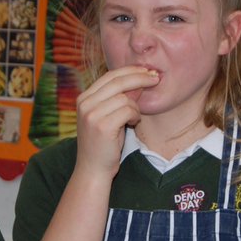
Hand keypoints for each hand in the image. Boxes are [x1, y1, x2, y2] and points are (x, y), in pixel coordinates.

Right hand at [73, 66, 158, 182]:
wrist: (93, 169)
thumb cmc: (104, 144)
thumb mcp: (109, 116)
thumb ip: (119, 98)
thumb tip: (140, 79)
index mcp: (84, 98)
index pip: (110, 76)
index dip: (130, 71)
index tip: (147, 71)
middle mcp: (85, 103)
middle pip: (118, 81)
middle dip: (140, 77)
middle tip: (156, 79)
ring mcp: (91, 114)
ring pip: (124, 97)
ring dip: (135, 107)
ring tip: (134, 119)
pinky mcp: (102, 125)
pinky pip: (128, 110)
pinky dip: (135, 116)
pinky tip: (133, 124)